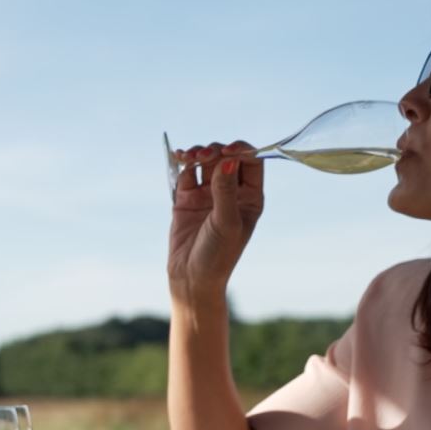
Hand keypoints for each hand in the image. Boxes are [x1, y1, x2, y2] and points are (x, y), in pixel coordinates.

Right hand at [167, 141, 264, 304]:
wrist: (191, 278)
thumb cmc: (217, 255)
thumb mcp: (226, 223)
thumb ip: (226, 190)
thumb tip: (228, 160)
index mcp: (250, 197)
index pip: (252, 162)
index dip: (241, 151)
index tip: (228, 151)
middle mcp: (231, 192)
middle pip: (226, 157)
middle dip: (215, 151)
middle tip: (202, 157)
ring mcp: (208, 194)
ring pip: (206, 162)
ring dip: (198, 154)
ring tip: (188, 157)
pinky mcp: (186, 198)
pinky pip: (186, 173)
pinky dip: (182, 162)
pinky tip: (178, 157)